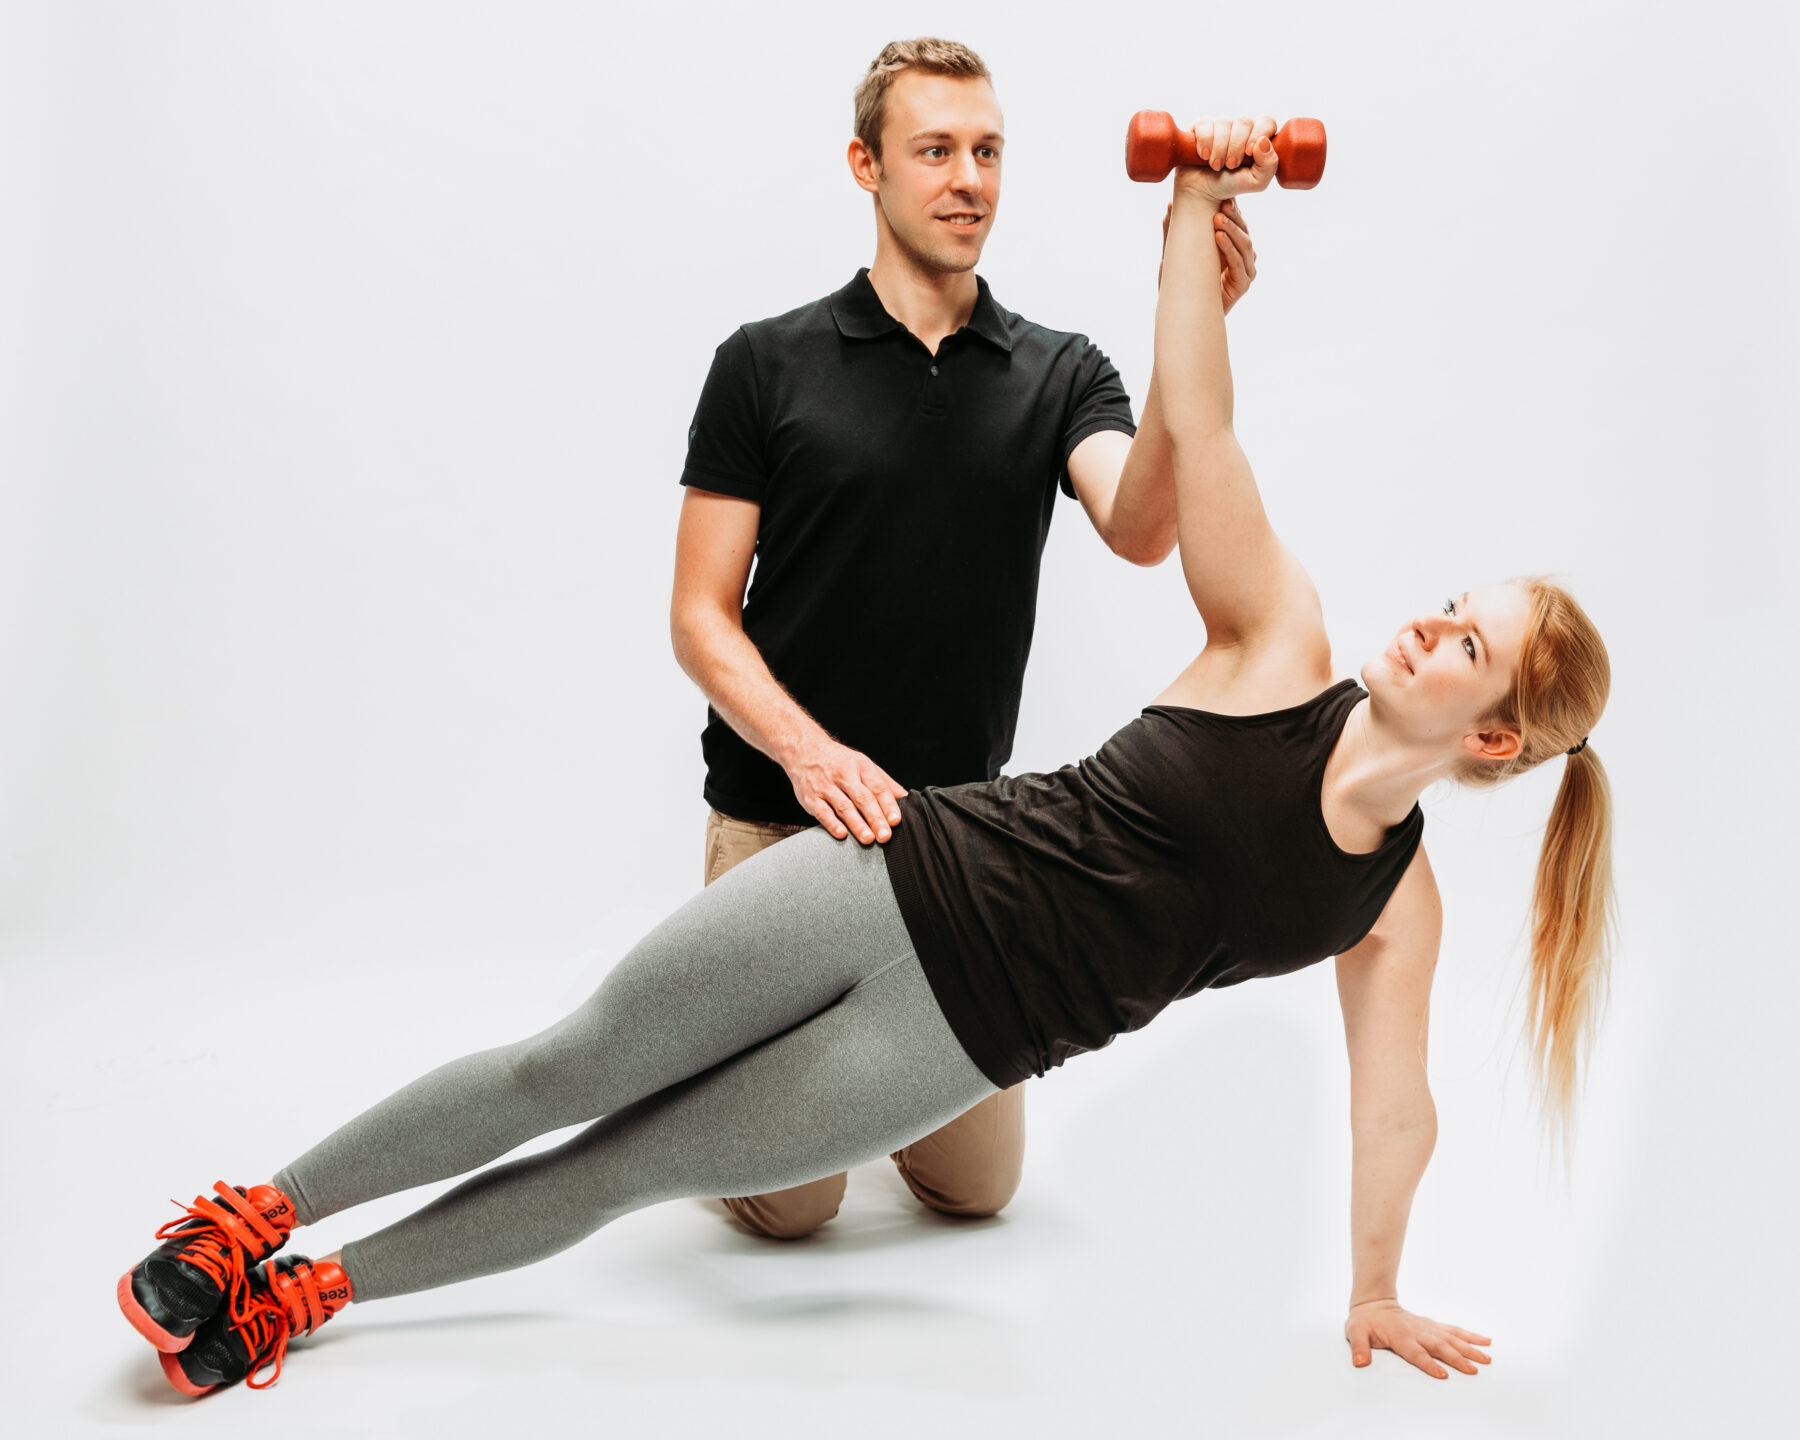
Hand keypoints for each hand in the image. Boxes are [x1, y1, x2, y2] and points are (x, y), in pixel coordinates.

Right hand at [785, 738, 906, 844]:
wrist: (804, 750)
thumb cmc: (839, 761)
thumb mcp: (863, 764)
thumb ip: (884, 783)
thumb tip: (906, 798)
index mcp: (861, 767)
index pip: (878, 787)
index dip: (888, 805)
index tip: (896, 820)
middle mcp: (844, 776)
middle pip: (863, 798)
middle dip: (875, 818)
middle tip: (885, 836)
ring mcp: (826, 787)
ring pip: (844, 807)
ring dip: (857, 824)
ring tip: (868, 838)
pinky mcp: (811, 798)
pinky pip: (822, 812)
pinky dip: (832, 823)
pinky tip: (842, 834)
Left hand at [1161, 198, 1256, 311]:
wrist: (1184, 314)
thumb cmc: (1183, 284)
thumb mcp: (1175, 254)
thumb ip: (1173, 232)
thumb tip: (1169, 205)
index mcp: (1231, 246)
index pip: (1236, 223)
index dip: (1232, 209)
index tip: (1222, 195)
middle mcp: (1241, 257)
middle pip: (1243, 231)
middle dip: (1234, 217)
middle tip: (1223, 204)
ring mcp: (1244, 271)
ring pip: (1245, 246)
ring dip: (1232, 230)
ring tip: (1218, 219)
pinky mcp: (1242, 286)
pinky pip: (1239, 265)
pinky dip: (1230, 250)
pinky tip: (1219, 237)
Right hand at [1171, 114, 1278, 207]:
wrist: (1203, 192)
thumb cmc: (1231, 184)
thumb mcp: (1256, 182)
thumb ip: (1269, 165)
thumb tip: (1264, 141)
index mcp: (1258, 135)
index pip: (1266, 122)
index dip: (1258, 134)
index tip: (1249, 153)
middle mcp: (1241, 126)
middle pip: (1244, 122)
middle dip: (1236, 147)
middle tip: (1231, 165)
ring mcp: (1221, 123)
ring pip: (1224, 123)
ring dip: (1220, 148)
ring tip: (1216, 165)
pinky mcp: (1202, 125)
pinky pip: (1205, 125)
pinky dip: (1205, 142)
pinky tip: (1205, 156)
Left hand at [1344, 1299, 1491, 1378]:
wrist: (1373, 1303)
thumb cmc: (1365, 1321)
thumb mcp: (1355, 1332)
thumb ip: (1359, 1347)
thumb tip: (1359, 1362)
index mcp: (1400, 1336)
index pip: (1416, 1353)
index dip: (1429, 1364)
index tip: (1443, 1374)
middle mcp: (1417, 1331)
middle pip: (1440, 1346)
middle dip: (1457, 1359)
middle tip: (1474, 1370)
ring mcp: (1427, 1327)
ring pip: (1452, 1338)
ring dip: (1469, 1348)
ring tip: (1487, 1359)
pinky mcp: (1432, 1325)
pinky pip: (1453, 1329)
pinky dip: (1469, 1335)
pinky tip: (1485, 1340)